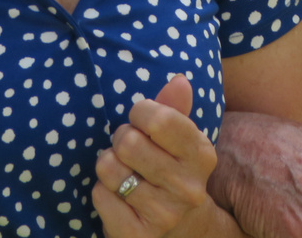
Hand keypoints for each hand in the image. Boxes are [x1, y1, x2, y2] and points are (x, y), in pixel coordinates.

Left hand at [94, 75, 218, 237]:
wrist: (183, 231)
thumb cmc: (173, 172)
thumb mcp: (180, 141)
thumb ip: (176, 109)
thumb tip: (179, 80)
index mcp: (202, 155)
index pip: (160, 119)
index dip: (140, 112)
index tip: (141, 119)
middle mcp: (187, 187)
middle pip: (129, 143)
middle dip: (121, 138)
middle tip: (128, 147)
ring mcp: (163, 215)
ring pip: (109, 168)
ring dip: (108, 164)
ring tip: (122, 169)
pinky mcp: (137, 235)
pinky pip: (100, 195)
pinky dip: (102, 191)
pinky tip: (118, 196)